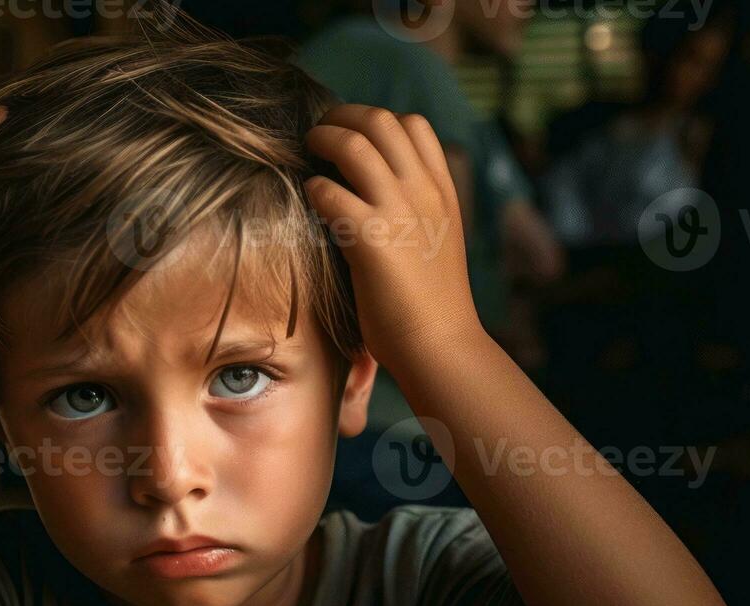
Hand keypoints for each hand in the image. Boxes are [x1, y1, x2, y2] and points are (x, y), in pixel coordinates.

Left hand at [305, 104, 481, 369]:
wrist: (440, 345)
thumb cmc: (431, 306)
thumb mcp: (437, 242)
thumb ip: (416, 212)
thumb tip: (378, 198)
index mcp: (443, 191)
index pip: (415, 125)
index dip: (377, 119)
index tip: (353, 131)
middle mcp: (424, 192)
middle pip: (381, 121)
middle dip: (342, 115)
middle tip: (318, 130)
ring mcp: (400, 212)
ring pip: (355, 145)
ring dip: (323, 140)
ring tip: (306, 149)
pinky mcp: (372, 239)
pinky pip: (330, 193)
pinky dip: (314, 188)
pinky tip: (308, 198)